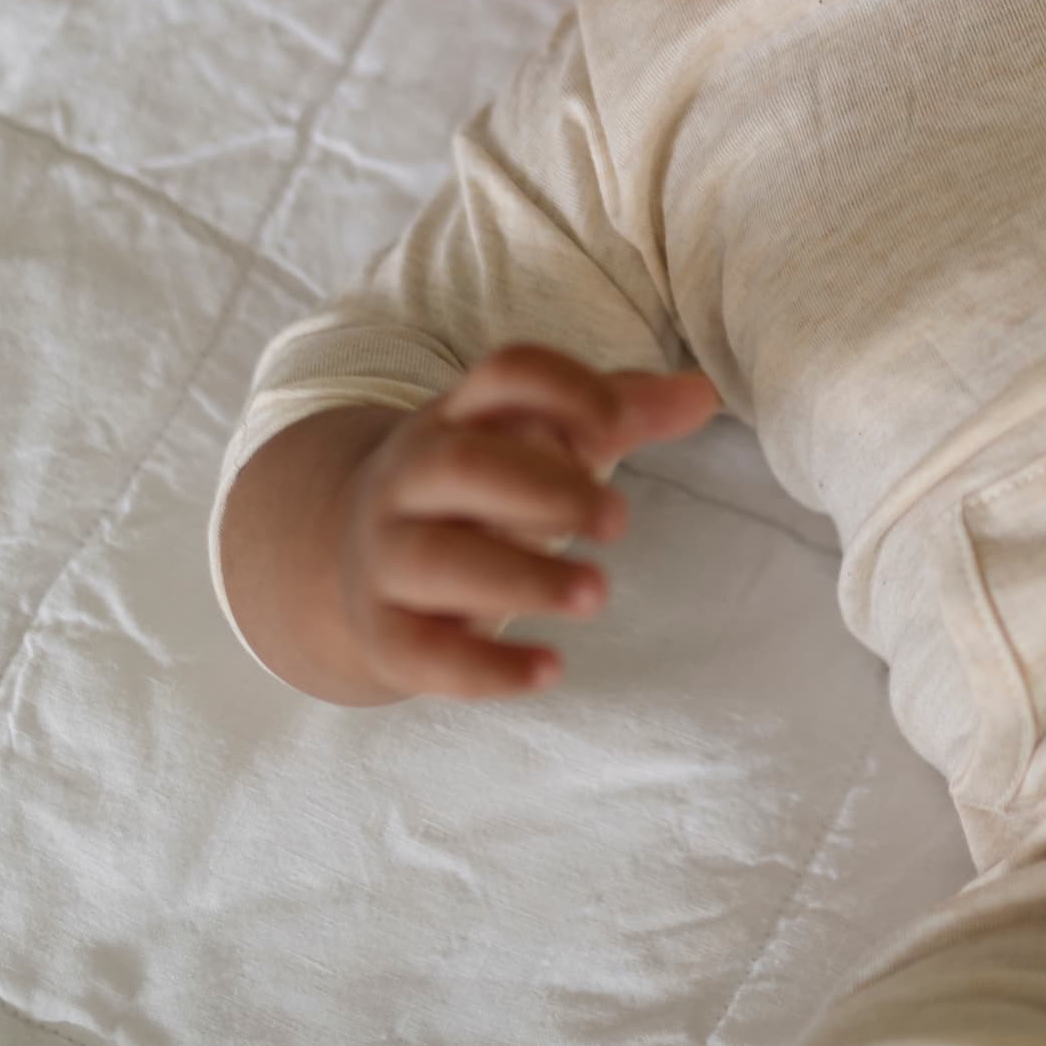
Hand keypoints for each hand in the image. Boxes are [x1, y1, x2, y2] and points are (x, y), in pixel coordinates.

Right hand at [330, 346, 720, 701]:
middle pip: (462, 465)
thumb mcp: (532, 442)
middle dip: (544, 489)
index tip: (619, 424)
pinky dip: (485, 667)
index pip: (504, 375)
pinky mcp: (386, 633)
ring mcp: (389, 555)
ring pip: (438, 560)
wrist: (344, 557)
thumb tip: (702, 393)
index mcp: (460, 417)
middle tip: (619, 519)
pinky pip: (422, 652)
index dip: (565, 388)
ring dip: (521, 577)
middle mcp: (413, 477)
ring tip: (597, 592)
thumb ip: (616, 414)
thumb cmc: (476, 490)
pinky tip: (551, 670)